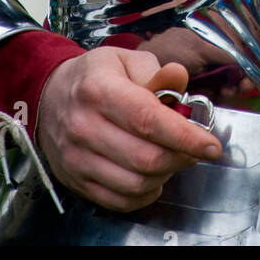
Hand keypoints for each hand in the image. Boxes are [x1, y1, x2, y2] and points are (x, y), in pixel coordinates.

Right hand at [35, 47, 221, 211]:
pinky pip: (119, 200)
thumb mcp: (123, 59)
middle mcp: (84, 127)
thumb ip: (155, 71)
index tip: (211, 145)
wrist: (49, 97)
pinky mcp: (76, 180)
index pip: (148, 120)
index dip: (185, 136)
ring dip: (166, 175)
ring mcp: (77, 158)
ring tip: (173, 157)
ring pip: (135, 184)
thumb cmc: (93, 77)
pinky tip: (154, 175)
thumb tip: (179, 78)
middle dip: (182, 157)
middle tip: (195, 148)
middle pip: (146, 157)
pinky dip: (145, 194)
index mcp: (99, 90)